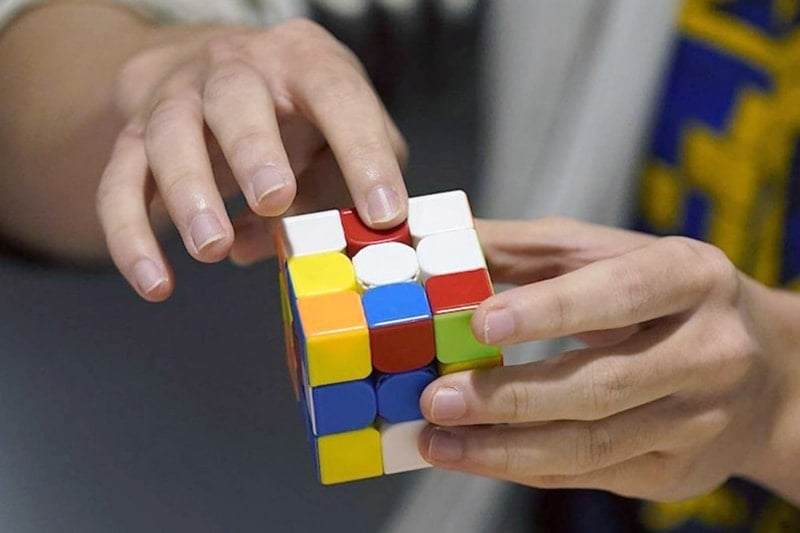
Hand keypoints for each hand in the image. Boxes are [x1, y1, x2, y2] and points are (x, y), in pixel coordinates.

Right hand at [96, 19, 407, 300]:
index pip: (338, 96)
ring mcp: (177, 99)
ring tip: (213, 248)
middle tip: (273, 199)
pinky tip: (157, 283)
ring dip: (188, 192)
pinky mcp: (134, 137)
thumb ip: (342, 185)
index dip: (363, 153)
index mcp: (303, 63)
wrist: (213, 68)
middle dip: (253, 149)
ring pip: (168, 135)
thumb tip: (316, 248)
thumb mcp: (338, 133)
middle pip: (236, 97)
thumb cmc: (295, 112)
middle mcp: (235, 69)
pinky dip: (130, 237)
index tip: (383, 212)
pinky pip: (118, 184)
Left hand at [419, 218, 799, 502]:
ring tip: (439, 440)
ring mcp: (698, 421)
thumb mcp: (610, 256)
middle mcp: (709, 352)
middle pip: (602, 384)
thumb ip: (526, 250)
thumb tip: (440, 247)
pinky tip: (476, 456)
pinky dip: (526, 466)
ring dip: (505, 448)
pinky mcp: (676, 471)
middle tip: (438, 398)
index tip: (481, 324)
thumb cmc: (663, 298)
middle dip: (510, 397)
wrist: (762, 373)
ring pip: (592, 444)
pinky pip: (591, 475)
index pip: (621, 294)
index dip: (551, 310)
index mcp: (692, 278)